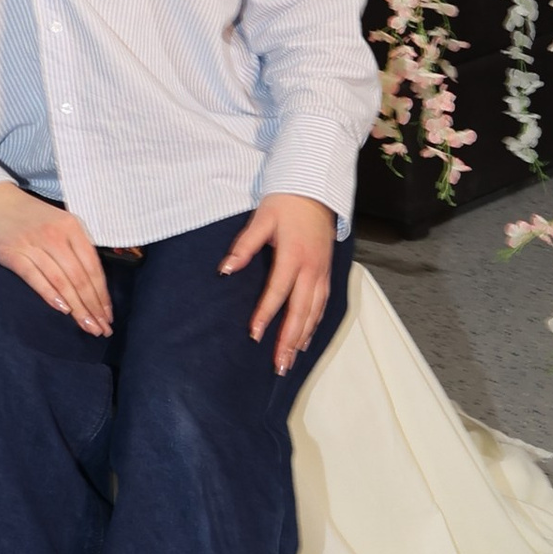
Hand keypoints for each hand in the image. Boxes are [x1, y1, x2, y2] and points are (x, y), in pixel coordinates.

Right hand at [0, 180, 111, 334]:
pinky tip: (63, 309)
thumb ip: (75, 247)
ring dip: (77, 307)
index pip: (93, 267)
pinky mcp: (14, 254)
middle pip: (80, 277)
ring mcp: (35, 245)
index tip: (108, 316)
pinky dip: (50, 294)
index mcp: (73, 227)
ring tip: (87, 326)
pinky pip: (36, 277)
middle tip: (101, 330)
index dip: (102, 294)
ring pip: (62, 281)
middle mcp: (57, 236)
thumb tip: (92, 283)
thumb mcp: (59, 222)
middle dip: (93, 306)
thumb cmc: (28, 215)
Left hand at [220, 193, 338, 376]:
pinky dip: (314, 324)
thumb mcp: (261, 219)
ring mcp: (322, 272)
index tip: (255, 335)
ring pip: (314, 312)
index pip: (278, 292)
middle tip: (279, 364)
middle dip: (289, 340)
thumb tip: (225, 269)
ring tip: (290, 359)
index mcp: (294, 255)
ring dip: (302, 337)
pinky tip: (306, 338)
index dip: (266, 315)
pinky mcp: (327, 272)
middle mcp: (312, 268)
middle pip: (301, 311)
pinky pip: (323, 304)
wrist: (316, 189)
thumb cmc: (287, 202)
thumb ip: (244, 246)